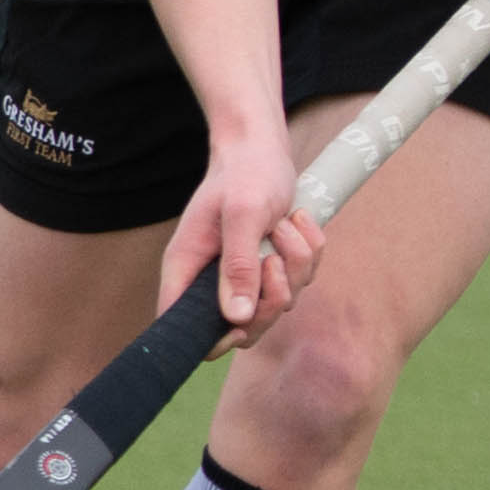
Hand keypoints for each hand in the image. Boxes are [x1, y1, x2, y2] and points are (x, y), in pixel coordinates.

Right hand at [158, 116, 320, 345]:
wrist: (264, 149)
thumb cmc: (245, 175)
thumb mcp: (242, 214)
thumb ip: (237, 266)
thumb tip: (236, 318)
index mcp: (188, 267)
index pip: (181, 325)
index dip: (210, 339)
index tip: (241, 326)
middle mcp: (212, 277)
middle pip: (242, 327)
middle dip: (271, 300)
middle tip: (274, 262)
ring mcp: (246, 274)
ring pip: (279, 303)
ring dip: (294, 265)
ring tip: (282, 226)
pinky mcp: (274, 265)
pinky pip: (302, 281)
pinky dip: (309, 252)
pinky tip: (296, 222)